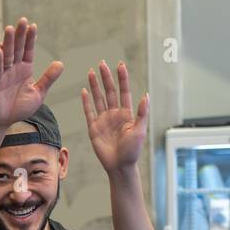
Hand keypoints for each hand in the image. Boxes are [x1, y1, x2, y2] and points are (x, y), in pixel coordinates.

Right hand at [0, 17, 64, 130]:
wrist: (1, 122)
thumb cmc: (17, 109)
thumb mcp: (38, 93)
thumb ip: (48, 78)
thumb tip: (61, 63)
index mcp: (24, 69)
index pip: (29, 50)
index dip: (31, 39)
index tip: (34, 25)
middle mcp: (13, 69)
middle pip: (18, 48)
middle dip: (20, 34)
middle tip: (23, 19)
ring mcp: (3, 75)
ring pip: (6, 55)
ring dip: (8, 42)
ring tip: (10, 28)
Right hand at [81, 59, 148, 174]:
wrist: (119, 166)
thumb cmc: (132, 151)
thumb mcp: (140, 131)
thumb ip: (142, 113)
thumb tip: (145, 95)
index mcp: (127, 113)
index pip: (123, 91)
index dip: (122, 78)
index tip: (119, 65)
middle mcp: (114, 114)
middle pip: (109, 91)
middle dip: (106, 77)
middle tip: (101, 64)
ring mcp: (103, 120)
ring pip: (98, 98)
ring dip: (95, 85)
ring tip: (91, 72)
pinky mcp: (94, 128)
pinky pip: (89, 112)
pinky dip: (86, 101)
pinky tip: (84, 91)